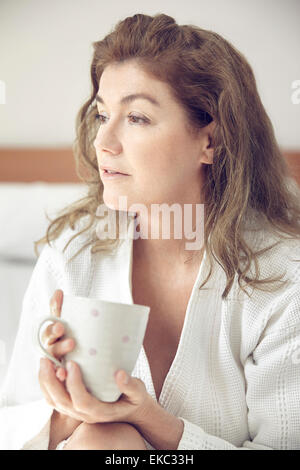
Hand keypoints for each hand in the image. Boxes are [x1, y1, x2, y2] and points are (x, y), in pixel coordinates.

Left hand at [39, 290, 154, 425]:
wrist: (131, 411)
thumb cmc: (134, 399)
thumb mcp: (138, 393)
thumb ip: (131, 385)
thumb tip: (120, 374)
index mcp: (100, 412)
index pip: (82, 401)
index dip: (74, 384)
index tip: (72, 363)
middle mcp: (84, 414)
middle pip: (61, 402)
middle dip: (51, 381)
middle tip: (47, 359)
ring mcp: (76, 412)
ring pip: (54, 401)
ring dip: (46, 382)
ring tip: (44, 361)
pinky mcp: (72, 405)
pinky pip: (54, 398)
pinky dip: (47, 384)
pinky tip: (48, 367)